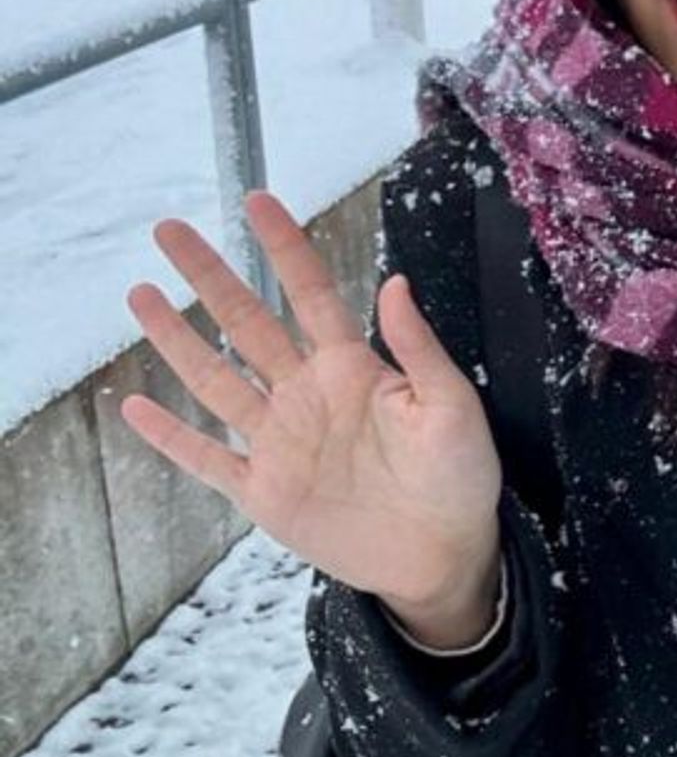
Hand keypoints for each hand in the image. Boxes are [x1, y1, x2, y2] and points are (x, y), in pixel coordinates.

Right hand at [122, 192, 502, 644]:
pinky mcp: (266, 493)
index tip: (257, 201)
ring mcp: (281, 442)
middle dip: (210, 276)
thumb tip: (396, 282)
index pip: (311, 293)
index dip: (284, 247)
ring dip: (178, 340)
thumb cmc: (460, 476)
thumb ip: (419, 349)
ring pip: (216, 381)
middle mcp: (308, 394)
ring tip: (141, 295)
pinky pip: (208, 459)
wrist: (445, 555)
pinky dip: (171, 437)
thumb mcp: (453, 406)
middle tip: (170, 230)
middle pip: (247, 323)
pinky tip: (135, 406)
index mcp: (354, 368)